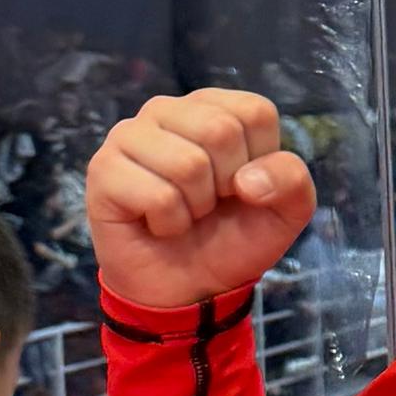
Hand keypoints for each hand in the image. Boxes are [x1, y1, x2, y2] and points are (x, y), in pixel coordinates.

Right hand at [86, 93, 316, 310]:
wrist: (188, 287)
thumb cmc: (231, 238)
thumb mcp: (285, 211)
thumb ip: (292, 180)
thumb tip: (248, 180)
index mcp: (214, 107)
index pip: (255, 112)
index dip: (260, 161)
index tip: (242, 186)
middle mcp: (167, 110)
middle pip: (220, 130)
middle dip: (226, 185)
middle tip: (210, 202)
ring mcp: (129, 135)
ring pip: (187, 164)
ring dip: (195, 206)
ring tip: (183, 212)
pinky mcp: (103, 169)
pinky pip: (157, 195)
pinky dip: (169, 222)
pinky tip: (157, 224)